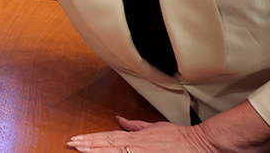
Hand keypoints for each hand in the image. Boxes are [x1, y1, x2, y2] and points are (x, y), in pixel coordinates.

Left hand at [68, 116, 212, 152]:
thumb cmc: (179, 138)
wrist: (199, 144)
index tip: (77, 139)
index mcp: (136, 137)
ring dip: (96, 151)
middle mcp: (136, 145)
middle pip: (107, 145)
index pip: (107, 137)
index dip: (91, 139)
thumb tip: (119, 119)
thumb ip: (134, 125)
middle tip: (71, 144)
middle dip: (87, 145)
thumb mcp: (154, 127)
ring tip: (79, 150)